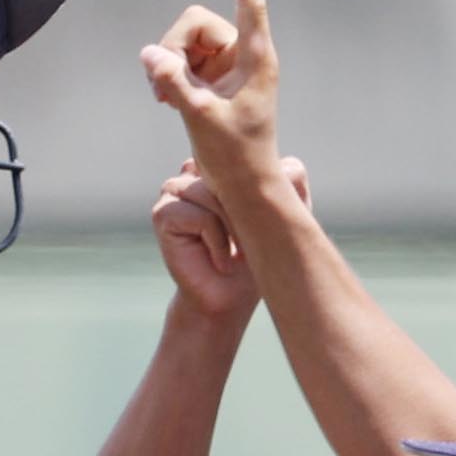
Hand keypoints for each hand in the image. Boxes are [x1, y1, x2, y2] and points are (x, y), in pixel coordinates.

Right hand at [140, 0, 287, 183]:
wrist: (243, 185)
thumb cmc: (235, 155)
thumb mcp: (200, 117)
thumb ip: (175, 82)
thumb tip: (149, 53)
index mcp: (256, 58)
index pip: (249, 3)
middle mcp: (242, 55)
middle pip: (196, 24)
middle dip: (173, 49)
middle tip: (161, 85)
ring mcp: (225, 67)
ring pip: (183, 42)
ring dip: (167, 65)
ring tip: (163, 99)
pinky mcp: (210, 80)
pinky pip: (179, 60)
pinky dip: (168, 76)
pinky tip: (166, 101)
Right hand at [151, 160, 300, 319]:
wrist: (229, 298)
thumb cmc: (255, 257)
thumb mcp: (284, 212)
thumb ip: (291, 179)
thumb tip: (287, 163)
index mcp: (217, 166)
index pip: (247, 156)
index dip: (264, 191)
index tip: (265, 223)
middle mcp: (193, 171)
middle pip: (233, 175)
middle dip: (249, 212)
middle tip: (250, 243)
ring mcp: (174, 189)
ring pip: (216, 194)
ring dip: (234, 229)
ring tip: (236, 254)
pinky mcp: (164, 212)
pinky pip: (203, 216)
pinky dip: (218, 242)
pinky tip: (220, 260)